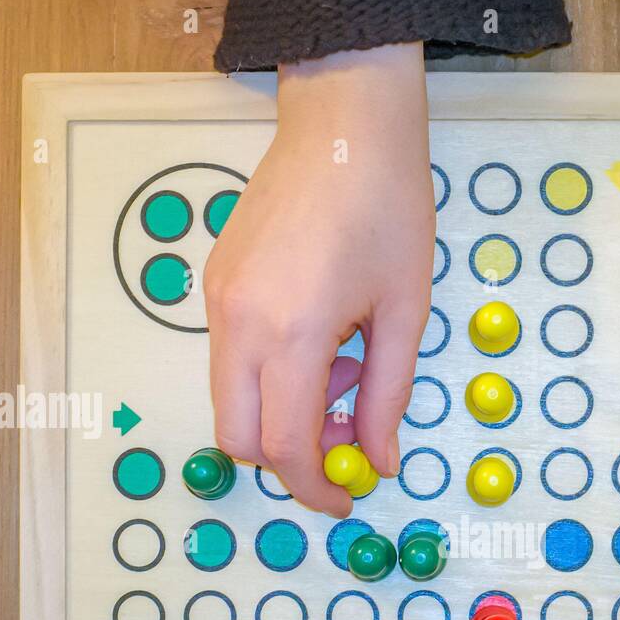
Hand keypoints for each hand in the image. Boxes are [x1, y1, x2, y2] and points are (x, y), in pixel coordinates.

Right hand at [203, 43, 434, 516]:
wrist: (343, 122)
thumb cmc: (390, 208)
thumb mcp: (406, 312)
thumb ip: (387, 397)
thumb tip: (380, 461)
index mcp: (292, 333)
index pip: (285, 447)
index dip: (315, 487)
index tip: (346, 497)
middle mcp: (239, 323)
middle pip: (240, 438)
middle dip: (290, 459)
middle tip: (345, 437)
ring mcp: (217, 302)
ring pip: (231, 401)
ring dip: (283, 412)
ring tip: (344, 367)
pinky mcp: (213, 283)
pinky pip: (231, 360)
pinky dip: (270, 376)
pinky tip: (321, 338)